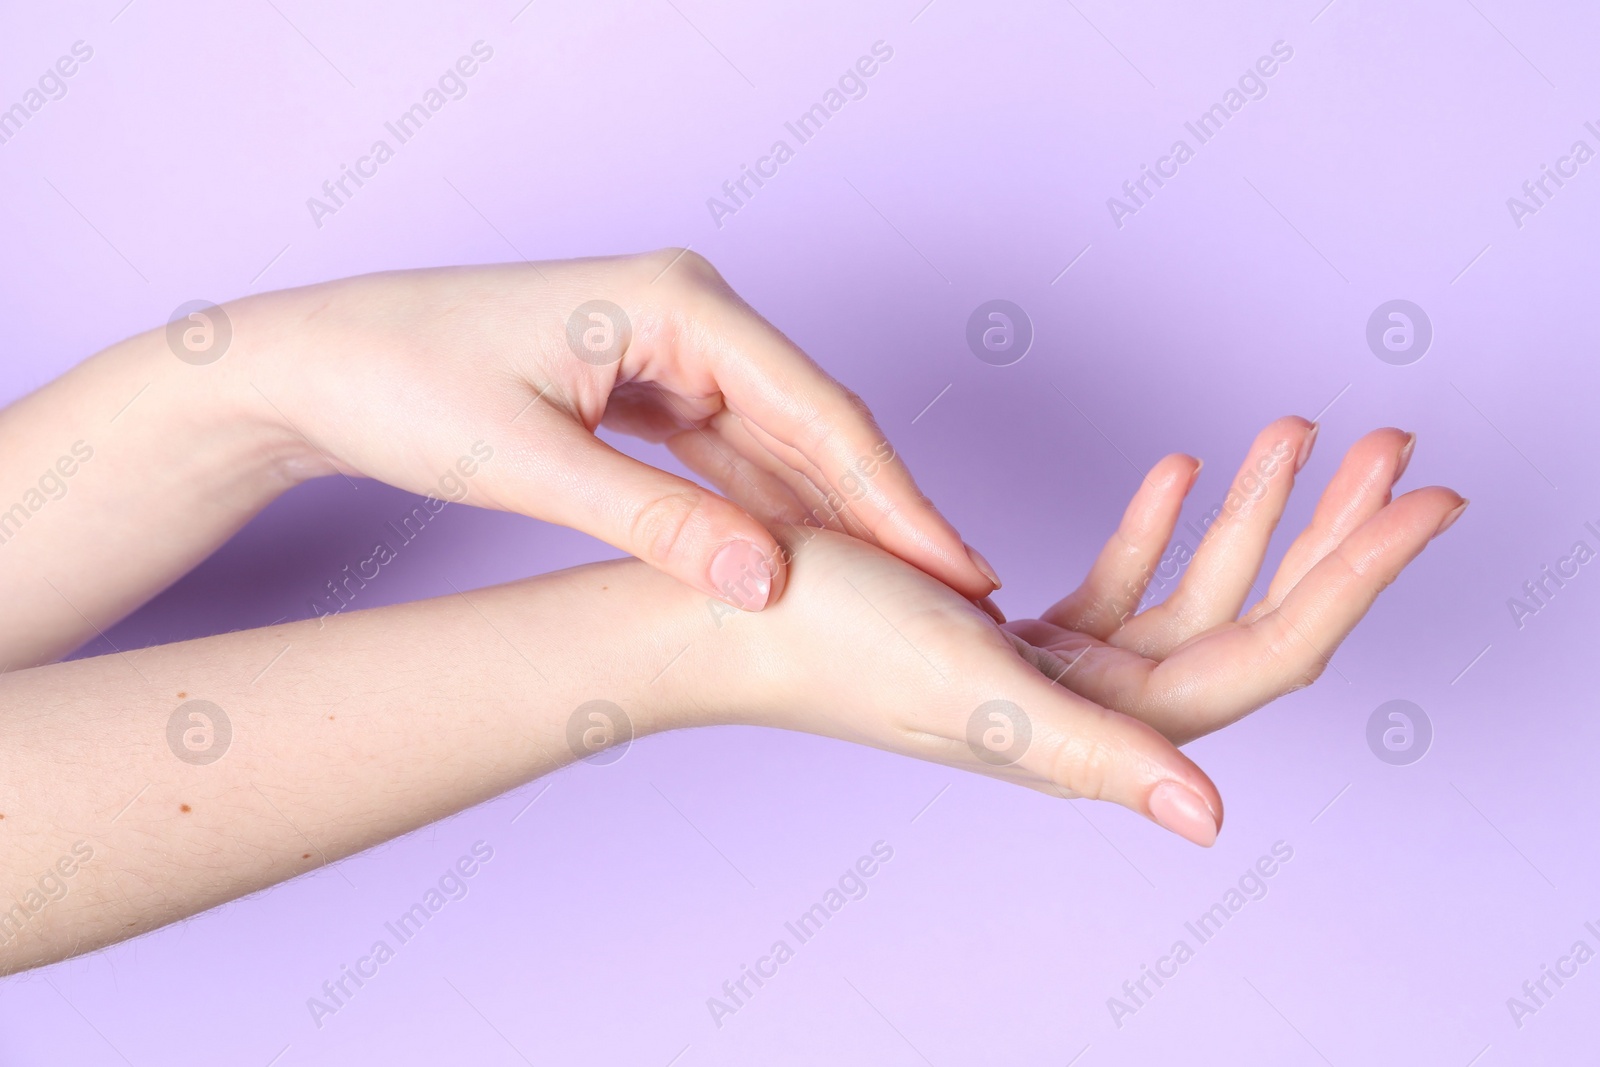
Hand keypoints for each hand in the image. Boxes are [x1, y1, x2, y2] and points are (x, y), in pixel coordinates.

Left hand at [232, 251, 996, 609]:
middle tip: (957, 592)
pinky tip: (806, 560)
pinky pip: (731, 453)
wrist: (316, 363)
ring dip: (833, 515)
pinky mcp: (648, 382)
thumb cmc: (403, 385)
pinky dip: (768, 507)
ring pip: (780, 442)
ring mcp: (673, 346)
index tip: (952, 568)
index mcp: (678, 301)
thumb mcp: (533, 465)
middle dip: (884, 509)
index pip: (819, 409)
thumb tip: (767, 585)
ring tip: (901, 589)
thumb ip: (658, 526)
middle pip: (816, 421)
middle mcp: (690, 311)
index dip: (893, 499)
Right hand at [708, 418, 1463, 845]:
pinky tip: (1176, 475)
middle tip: (1393, 448)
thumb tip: (1208, 820)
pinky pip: (1116, 586)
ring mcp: (1059, 673)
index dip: (1358, 578)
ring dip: (1250, 518)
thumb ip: (1100, 753)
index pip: (1272, 652)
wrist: (723, 614)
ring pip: (1194, 596)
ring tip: (1292, 431)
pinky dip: (1156, 530)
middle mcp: (1095, 711)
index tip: (1427, 497)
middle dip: (1329, 535)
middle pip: (1253, 621)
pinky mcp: (1015, 635)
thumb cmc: (829, 643)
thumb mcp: (974, 689)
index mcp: (1102, 730)